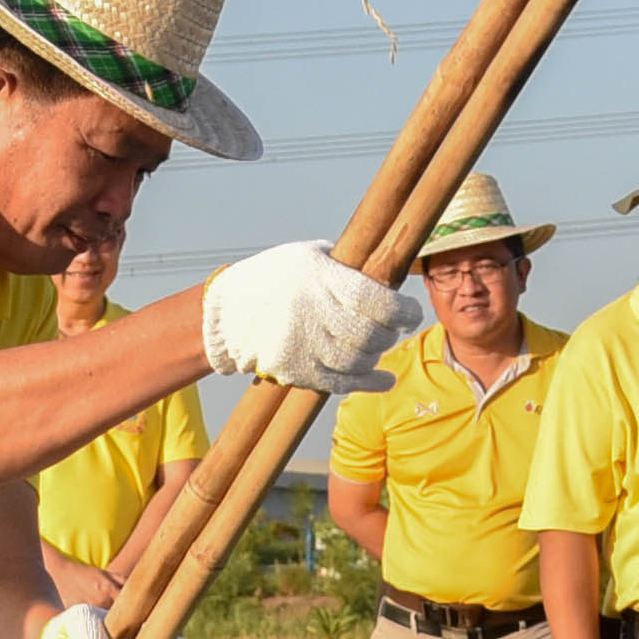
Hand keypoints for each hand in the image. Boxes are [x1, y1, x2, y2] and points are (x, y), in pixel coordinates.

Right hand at [201, 240, 427, 397]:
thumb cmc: (275, 278)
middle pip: (369, 332)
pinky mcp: (295, 370)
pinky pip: (341, 382)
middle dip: (389, 335)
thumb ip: (347, 266)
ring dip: (376, 356)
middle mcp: (311, 309)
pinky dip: (369, 383)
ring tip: (377, 348)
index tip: (412, 313)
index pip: (374, 298)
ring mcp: (302, 343)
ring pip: (358, 359)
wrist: (226, 313)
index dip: (402, 310)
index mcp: (319, 275)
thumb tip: (390, 280)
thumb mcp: (309, 256)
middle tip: (393, 330)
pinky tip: (384, 380)